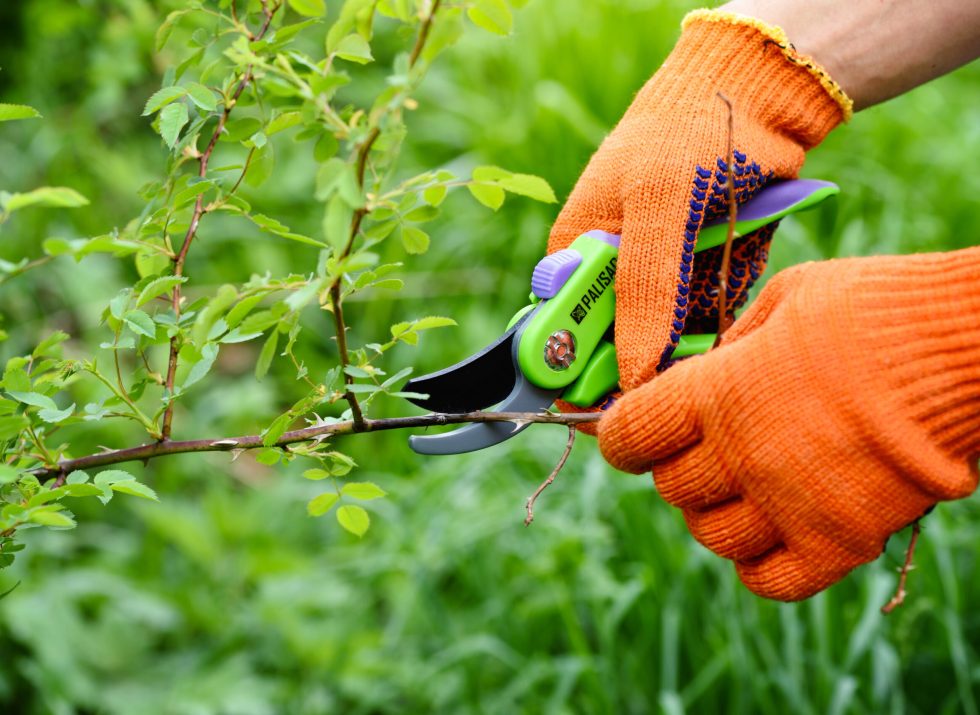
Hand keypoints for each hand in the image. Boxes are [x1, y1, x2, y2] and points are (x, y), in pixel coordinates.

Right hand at [549, 10, 849, 392]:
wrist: (757, 94)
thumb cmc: (688, 134)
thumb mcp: (659, 209)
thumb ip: (643, 291)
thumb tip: (629, 374)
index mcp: (578, 251)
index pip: (565, 331)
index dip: (583, 373)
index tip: (618, 403)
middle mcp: (614, 271)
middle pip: (617, 347)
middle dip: (648, 361)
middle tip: (680, 361)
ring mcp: (660, 277)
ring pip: (666, 343)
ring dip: (692, 343)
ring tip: (715, 312)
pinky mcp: (702, 279)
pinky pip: (706, 323)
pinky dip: (721, 321)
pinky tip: (733, 296)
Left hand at [597, 249, 979, 599]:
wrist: (966, 350)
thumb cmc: (875, 309)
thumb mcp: (786, 298)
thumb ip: (732, 343)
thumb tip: (700, 370)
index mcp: (718, 391)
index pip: (630, 436)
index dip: (621, 436)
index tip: (629, 433)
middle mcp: (742, 455)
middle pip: (671, 489)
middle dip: (676, 467)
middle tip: (701, 447)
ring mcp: (790, 505)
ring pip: (712, 537)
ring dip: (714, 514)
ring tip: (740, 487)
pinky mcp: (839, 542)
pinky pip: (769, 580)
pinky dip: (757, 563)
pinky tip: (772, 530)